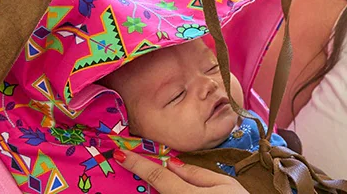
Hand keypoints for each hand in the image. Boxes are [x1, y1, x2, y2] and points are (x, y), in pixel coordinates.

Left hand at [114, 150, 247, 193]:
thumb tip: (172, 163)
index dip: (138, 164)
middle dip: (155, 182)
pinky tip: (183, 191)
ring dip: (164, 190)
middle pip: (156, 192)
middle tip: (158, 174)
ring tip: (184, 187)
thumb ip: (196, 174)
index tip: (121, 155)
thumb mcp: (225, 185)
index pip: (157, 176)